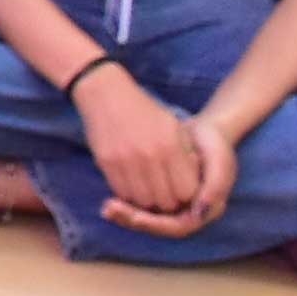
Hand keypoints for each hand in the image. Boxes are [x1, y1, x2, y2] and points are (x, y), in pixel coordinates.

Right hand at [78, 64, 231, 235]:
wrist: (106, 93)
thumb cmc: (144, 110)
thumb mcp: (173, 127)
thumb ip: (183, 156)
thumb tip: (190, 185)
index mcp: (170, 146)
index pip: (186, 190)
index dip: (186, 195)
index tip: (181, 189)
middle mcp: (149, 156)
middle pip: (165, 201)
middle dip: (167, 202)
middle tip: (165, 194)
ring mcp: (126, 161)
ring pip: (143, 201)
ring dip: (147, 200)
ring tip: (148, 189)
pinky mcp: (106, 162)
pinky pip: (121, 192)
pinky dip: (129, 193)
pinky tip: (132, 183)